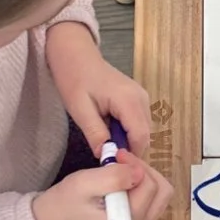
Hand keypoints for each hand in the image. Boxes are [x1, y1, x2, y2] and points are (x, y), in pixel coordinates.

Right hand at [31, 157, 172, 219]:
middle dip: (144, 170)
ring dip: (145, 175)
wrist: (60, 217)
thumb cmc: (69, 200)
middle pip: (162, 190)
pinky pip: (156, 197)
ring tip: (122, 168)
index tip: (117, 154)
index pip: (149, 188)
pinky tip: (124, 178)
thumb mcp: (85, 183)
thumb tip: (139, 172)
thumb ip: (112, 178)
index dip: (135, 165)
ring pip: (162, 192)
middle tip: (121, 160)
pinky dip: (144, 182)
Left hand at [46, 26, 152, 155]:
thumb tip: (106, 157)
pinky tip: (108, 131)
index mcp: (129, 100)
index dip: (130, 155)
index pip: (141, 138)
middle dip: (128, 150)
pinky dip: (126, 132)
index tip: (112, 164)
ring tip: (104, 143)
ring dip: (126, 141)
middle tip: (105, 157)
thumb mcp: (80, 110)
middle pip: (144, 136)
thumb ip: (96, 134)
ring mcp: (141, 97)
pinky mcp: (137, 99)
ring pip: (142, 131)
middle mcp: (142, 98)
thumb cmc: (74, 78)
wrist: (74, 54)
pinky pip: (137, 122)